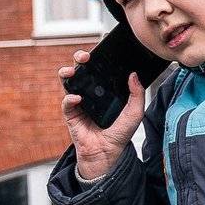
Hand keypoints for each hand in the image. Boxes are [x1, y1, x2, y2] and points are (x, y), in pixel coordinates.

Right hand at [59, 51, 146, 180]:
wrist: (108, 153)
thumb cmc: (120, 134)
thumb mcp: (135, 113)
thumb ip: (137, 95)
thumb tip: (134, 75)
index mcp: (105, 90)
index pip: (99, 69)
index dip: (97, 59)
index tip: (99, 51)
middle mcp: (91, 93)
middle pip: (82, 70)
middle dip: (80, 59)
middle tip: (84, 57)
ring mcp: (79, 102)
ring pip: (69, 81)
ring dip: (68, 73)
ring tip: (72, 71)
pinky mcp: (71, 114)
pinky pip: (67, 102)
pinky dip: (70, 98)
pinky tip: (78, 98)